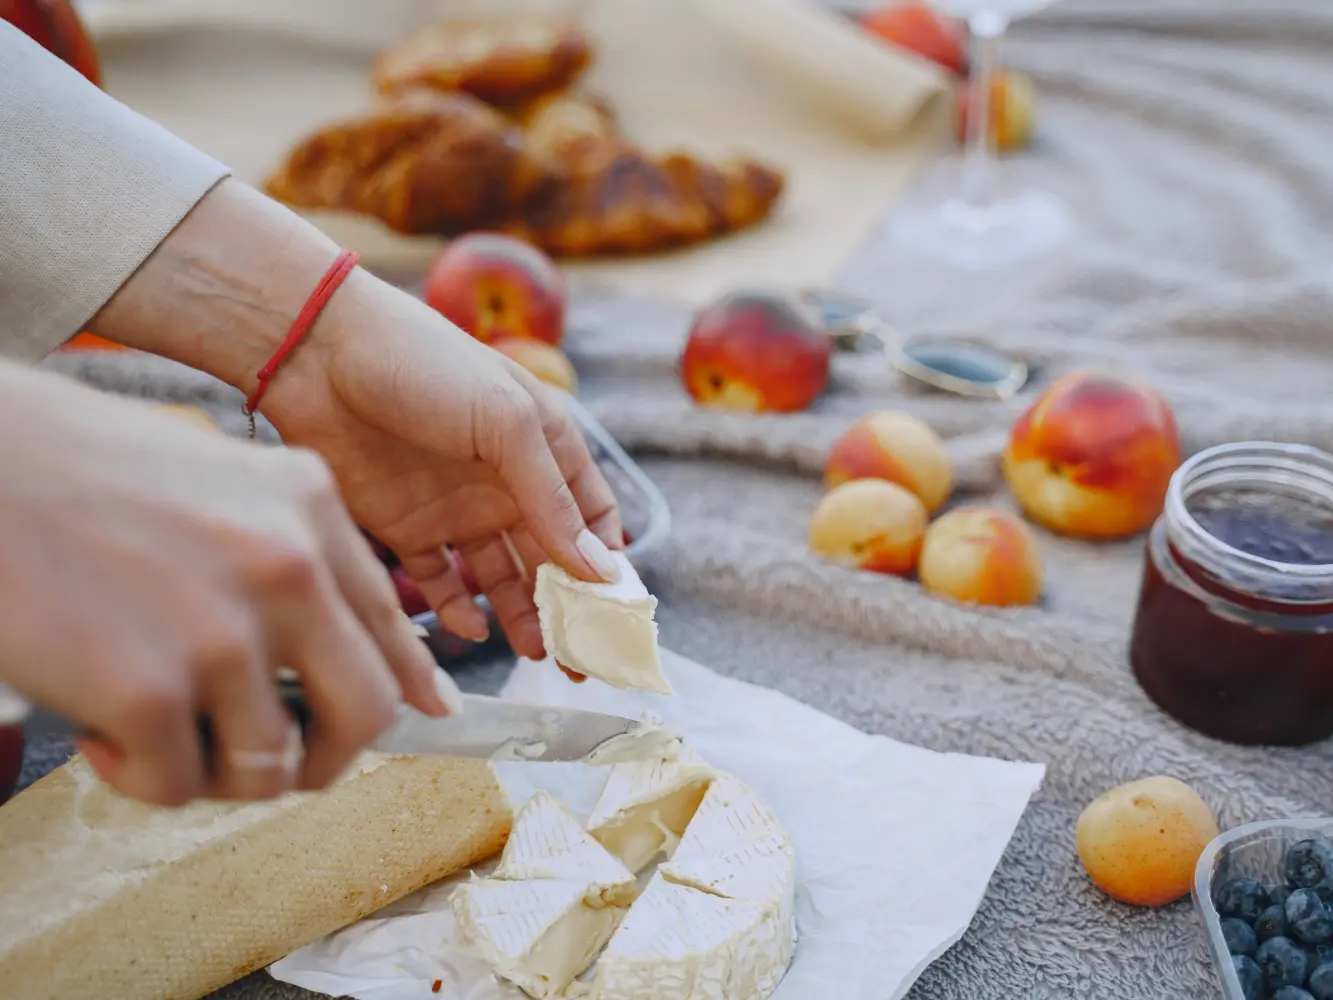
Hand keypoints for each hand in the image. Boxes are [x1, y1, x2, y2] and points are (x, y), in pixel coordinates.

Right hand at [0, 362, 452, 805]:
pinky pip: (177, 784)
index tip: (426, 716)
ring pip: (269, 767)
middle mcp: (289, 568)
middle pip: (366, 713)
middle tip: (275, 759)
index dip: (410, 686)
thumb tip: (335, 637)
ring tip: (152, 724)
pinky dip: (137, 774)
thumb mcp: (220, 479)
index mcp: (309, 508)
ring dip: (213, 768)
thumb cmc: (78, 468)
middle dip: (328, 756)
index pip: (392, 625)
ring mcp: (225, 631)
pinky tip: (98, 722)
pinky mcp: (149, 689)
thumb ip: (289, 550)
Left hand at [92, 179, 623, 659]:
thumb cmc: (425, 363)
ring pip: (499, 579)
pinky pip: (439, 582)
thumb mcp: (507, 424)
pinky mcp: (404, 527)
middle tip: (580, 661)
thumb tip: (600, 571)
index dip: (607, 568)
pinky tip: (471, 630)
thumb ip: (552, 500)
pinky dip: (456, 610)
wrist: (318, 350)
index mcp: (544, 449)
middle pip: (548, 560)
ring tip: (536, 653)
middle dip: (567, 608)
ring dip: (520, 616)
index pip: (592, 521)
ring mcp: (455, 508)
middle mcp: (505, 483)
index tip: (616, 617)